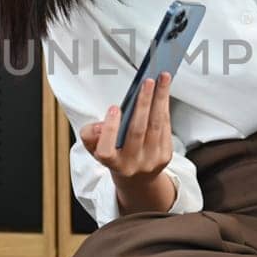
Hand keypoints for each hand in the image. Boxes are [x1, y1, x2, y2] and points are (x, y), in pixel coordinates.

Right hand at [79, 72, 177, 212]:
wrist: (136, 179)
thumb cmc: (113, 155)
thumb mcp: (95, 147)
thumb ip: (91, 135)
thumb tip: (103, 123)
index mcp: (111, 164)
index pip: (106, 151)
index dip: (109, 130)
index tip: (114, 108)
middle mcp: (132, 165)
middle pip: (138, 131)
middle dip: (143, 103)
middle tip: (148, 81)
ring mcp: (151, 162)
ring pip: (156, 126)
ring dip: (160, 99)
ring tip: (162, 78)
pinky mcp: (165, 156)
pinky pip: (165, 127)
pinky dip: (164, 107)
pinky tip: (164, 92)